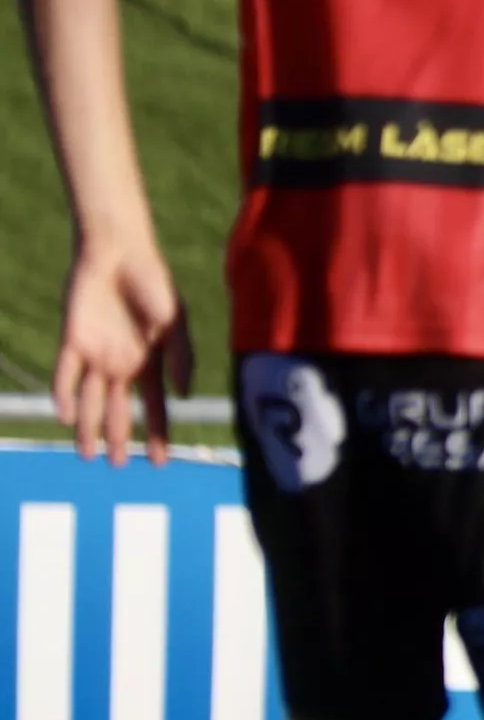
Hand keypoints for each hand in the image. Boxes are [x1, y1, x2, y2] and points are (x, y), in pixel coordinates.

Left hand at [54, 239, 189, 464]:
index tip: (159, 462)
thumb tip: (182, 397)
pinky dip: (64, 396)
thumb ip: (181, 358)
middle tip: (115, 466)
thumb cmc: (154, 284)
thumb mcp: (176, 322)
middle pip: (117, 410)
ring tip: (85, 456)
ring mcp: (96, 355)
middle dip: (117, 439)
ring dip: (87, 428)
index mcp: (151, 363)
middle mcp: (122, 365)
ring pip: (89, 400)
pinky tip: (66, 416)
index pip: (154, 408)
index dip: (157, 434)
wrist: (118, 253)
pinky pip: (65, 375)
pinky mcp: (72, 341)